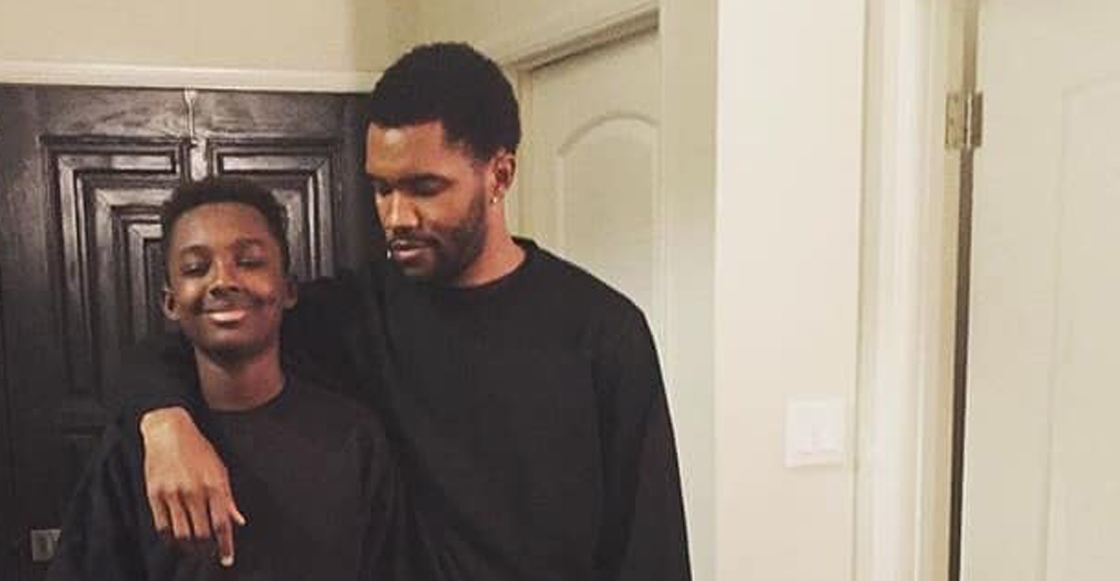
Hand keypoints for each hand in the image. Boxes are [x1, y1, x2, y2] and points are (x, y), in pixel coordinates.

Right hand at [140, 407, 245, 565]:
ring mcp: (173, 494)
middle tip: (209, 554)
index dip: (225, 545)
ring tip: (193, 551)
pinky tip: (175, 539)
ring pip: (182, 534)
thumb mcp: (220, 469)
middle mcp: (194, 491)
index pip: (222, 524)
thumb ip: (229, 498)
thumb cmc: (198, 450)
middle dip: (207, 550)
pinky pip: (162, 526)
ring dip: (189, 548)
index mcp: (214, 485)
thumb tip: (238, 521)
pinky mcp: (154, 494)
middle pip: (202, 534)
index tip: (227, 559)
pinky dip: (170, 538)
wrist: (168, 431)